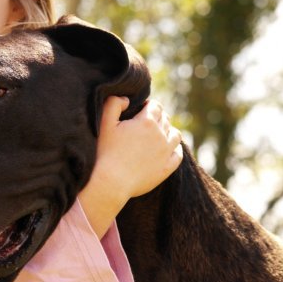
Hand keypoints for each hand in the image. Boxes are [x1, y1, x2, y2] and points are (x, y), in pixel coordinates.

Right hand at [78, 96, 182, 236]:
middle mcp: (160, 135)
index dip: (149, 106)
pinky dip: (175, 149)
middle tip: (146, 123)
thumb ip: (114, 104)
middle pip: (165, 119)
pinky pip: (178, 155)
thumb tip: (126, 99)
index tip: (141, 110)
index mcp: (147, 122)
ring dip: (168, 131)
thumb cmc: (105, 152)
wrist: (111, 182)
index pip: (155, 106)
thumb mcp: (104, 123)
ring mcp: (165, 153)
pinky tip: (167, 150)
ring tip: (158, 135)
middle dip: (158, 117)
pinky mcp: (166, 169)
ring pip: (175, 135)